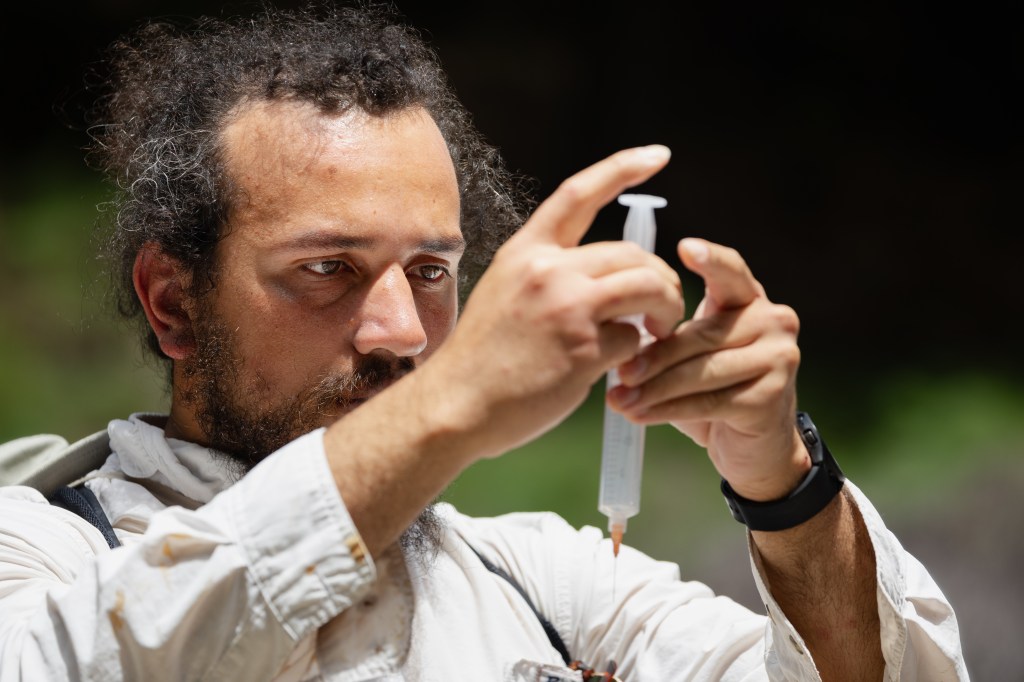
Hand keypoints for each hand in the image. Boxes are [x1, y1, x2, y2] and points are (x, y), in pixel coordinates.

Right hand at [424, 145, 683, 460]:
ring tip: (659, 330)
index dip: (622, 168)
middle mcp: (547, 270)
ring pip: (647, 285)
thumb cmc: (482, 359)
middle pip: (632, 252)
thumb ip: (550, 274)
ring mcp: (566, 307)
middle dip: (660, 279)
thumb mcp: (506, 293)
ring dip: (665, 307)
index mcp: (526, 252)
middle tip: (662, 308)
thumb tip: (606, 275)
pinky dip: (636, 354)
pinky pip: (635, 338)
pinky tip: (618, 369)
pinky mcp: (584, 348)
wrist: (455, 406)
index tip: (657, 155)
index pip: (579, 193)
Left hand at [609, 238, 807, 500]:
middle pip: (701, 334)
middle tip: (618, 372)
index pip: (731, 271)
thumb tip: (618, 340)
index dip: (710, 259)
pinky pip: (708, 402)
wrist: (755, 449)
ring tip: (620, 400)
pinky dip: (668, 410)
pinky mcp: (772, 396)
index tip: (684, 247)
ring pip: (702, 370)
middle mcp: (773, 320)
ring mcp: (780, 358)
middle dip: (654, 356)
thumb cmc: (714, 392)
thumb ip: (668, 337)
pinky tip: (640, 415)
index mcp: (750, 300)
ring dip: (655, 388)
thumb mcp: (692, 355)